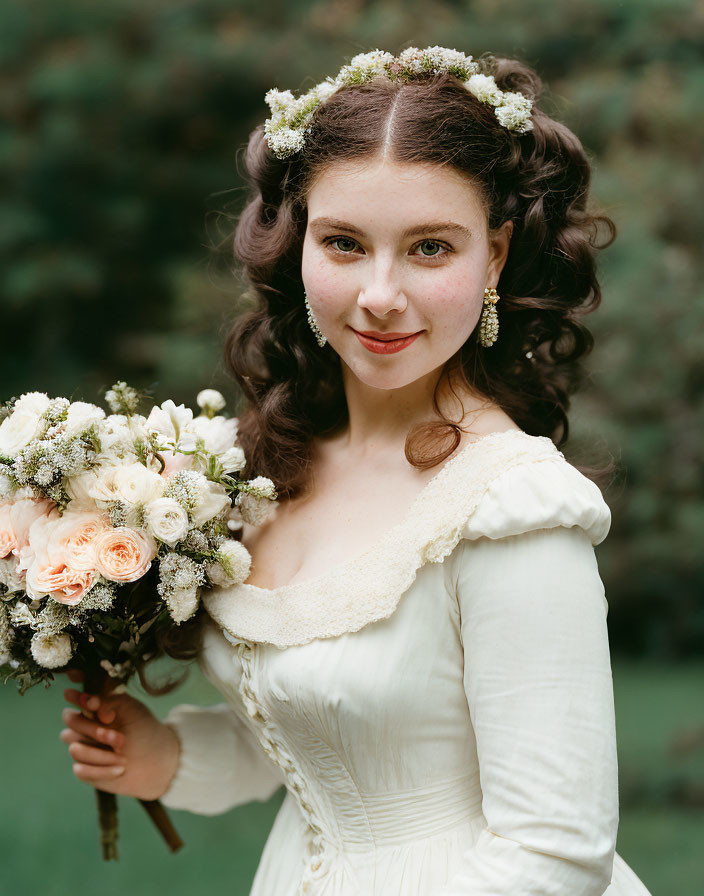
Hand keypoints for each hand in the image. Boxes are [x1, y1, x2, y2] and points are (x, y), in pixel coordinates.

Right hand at [59, 668, 180, 800]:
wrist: (157, 758)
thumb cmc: (143, 727)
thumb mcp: (129, 707)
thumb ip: (108, 700)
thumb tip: (89, 702)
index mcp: (92, 712)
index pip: (73, 705)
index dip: (79, 704)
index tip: (98, 708)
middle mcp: (83, 730)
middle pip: (69, 726)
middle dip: (94, 731)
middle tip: (120, 739)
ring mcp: (83, 750)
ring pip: (75, 750)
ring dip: (102, 755)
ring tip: (124, 757)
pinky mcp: (85, 771)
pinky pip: (81, 771)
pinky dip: (103, 770)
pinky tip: (120, 769)